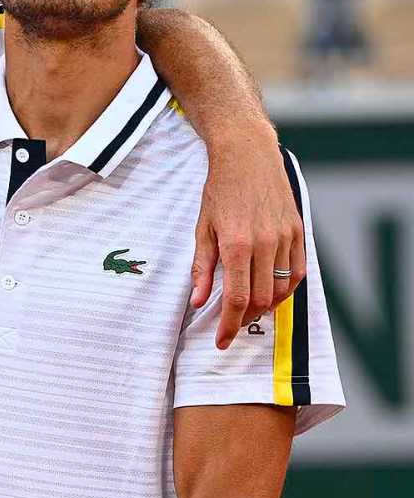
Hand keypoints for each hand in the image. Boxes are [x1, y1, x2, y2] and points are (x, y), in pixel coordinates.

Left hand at [191, 134, 306, 348]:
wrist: (247, 157)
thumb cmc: (220, 191)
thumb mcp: (202, 228)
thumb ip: (201, 267)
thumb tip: (198, 301)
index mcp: (236, 244)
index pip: (237, 298)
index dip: (230, 325)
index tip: (222, 340)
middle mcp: (265, 243)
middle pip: (261, 299)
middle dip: (245, 318)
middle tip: (231, 324)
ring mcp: (285, 238)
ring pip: (282, 290)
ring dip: (265, 306)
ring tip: (249, 309)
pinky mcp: (298, 232)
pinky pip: (297, 272)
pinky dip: (285, 289)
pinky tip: (271, 292)